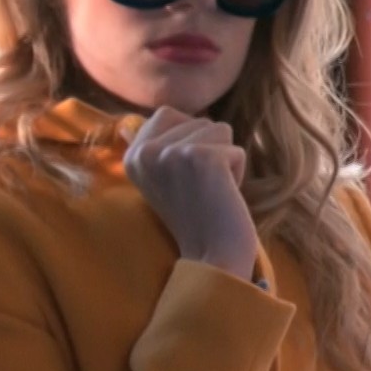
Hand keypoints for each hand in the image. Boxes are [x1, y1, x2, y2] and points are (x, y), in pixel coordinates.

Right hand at [120, 108, 259, 280]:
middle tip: (200, 188)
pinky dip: (237, 172)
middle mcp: (146, 152)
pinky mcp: (201, 158)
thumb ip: (158, 146)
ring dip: (224, 161)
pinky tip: (223, 197)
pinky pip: (236, 150)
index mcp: (132, 156)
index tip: (187, 176)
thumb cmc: (196, 216)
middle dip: (210, 150)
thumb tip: (150, 117)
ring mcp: (171, 153)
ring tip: (211, 191)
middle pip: (198, 120)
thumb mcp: (163, 177)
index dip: (190, 139)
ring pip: (219, 130)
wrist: (211, 257)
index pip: (168, 113)